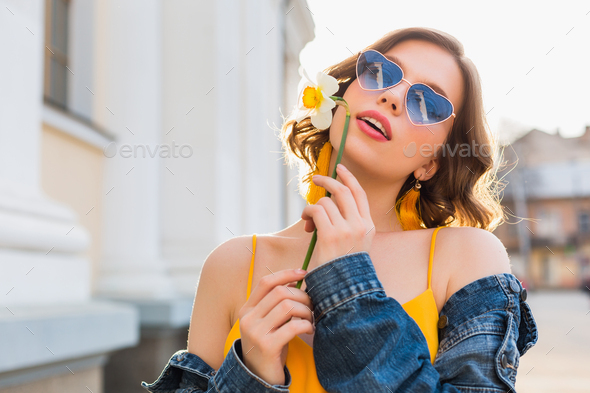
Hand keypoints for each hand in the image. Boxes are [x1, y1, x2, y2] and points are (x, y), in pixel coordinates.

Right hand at [238, 269, 313, 385]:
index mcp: (247, 309)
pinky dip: (306, 325)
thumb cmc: (269, 345)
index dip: (286, 274)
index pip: (266, 282)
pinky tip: (310, 330)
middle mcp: (248, 319)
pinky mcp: (267, 346)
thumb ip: (276, 304)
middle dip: (301, 295)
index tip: (304, 273)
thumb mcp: (268, 322)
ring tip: (310, 319)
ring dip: (305, 311)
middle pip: (280, 292)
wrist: (259, 377)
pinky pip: (293, 326)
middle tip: (312, 305)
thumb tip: (297, 281)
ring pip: (288, 307)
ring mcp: (256, 332)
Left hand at [301, 163, 374, 266]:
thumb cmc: (343, 268)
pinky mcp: (331, 235)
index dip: (349, 178)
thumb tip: (329, 202)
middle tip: (316, 179)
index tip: (339, 168)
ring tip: (309, 220)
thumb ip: (347, 223)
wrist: (343, 289)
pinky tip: (307, 225)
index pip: (360, 193)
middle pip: (343, 191)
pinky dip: (308, 213)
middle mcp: (360, 225)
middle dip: (328, 181)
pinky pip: (316, 211)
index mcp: (368, 226)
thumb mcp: (355, 244)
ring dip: (313, 207)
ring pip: (326, 202)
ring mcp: (346, 230)